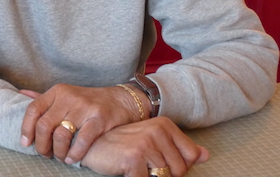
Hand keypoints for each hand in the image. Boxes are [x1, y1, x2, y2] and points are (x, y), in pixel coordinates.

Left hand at [19, 84, 146, 163]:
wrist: (121, 100)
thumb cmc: (87, 101)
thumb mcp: (65, 95)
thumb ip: (43, 97)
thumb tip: (21, 94)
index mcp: (57, 91)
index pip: (33, 109)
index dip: (26, 128)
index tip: (26, 143)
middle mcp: (69, 97)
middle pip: (44, 125)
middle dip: (42, 145)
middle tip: (45, 154)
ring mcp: (84, 107)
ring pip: (61, 134)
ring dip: (58, 151)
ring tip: (60, 157)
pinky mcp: (99, 119)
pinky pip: (82, 140)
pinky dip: (75, 153)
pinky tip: (73, 159)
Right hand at [81, 117, 208, 176]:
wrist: (91, 144)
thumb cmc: (122, 145)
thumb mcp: (153, 141)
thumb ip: (180, 148)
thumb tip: (205, 155)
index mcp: (164, 125)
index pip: (190, 157)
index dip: (177, 166)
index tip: (157, 161)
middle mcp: (157, 131)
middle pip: (179, 170)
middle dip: (163, 175)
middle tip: (142, 165)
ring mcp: (145, 143)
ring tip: (133, 166)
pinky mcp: (134, 158)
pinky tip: (128, 171)